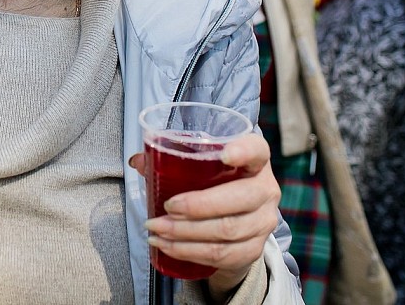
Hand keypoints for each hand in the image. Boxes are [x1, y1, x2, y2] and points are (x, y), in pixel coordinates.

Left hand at [132, 133, 280, 299]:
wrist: (237, 218)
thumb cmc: (215, 182)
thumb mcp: (201, 165)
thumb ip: (172, 158)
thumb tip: (138, 161)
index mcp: (255, 160)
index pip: (255, 150)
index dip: (242, 151)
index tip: (223, 154)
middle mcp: (266, 189)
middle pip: (238, 199)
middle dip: (197, 206)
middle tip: (166, 207)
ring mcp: (263, 222)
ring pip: (226, 231)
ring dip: (186, 233)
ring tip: (157, 229)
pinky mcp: (254, 249)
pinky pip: (222, 255)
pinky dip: (190, 252)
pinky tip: (167, 246)